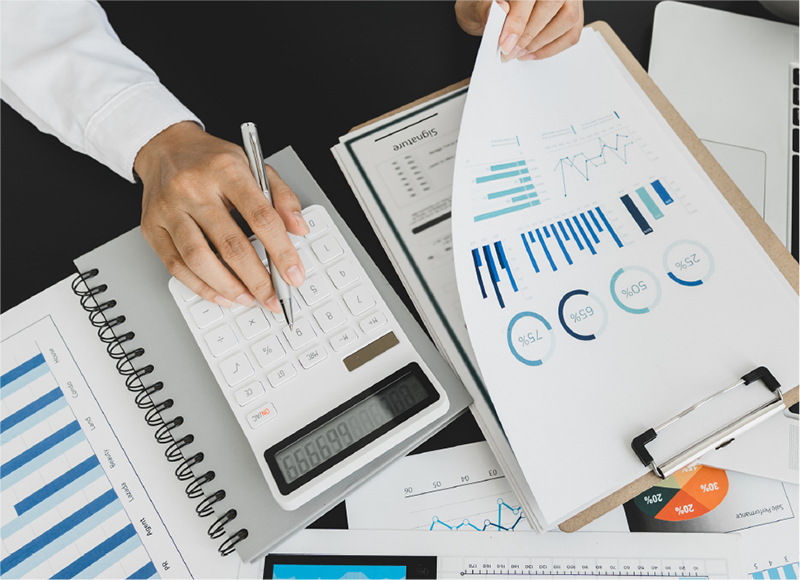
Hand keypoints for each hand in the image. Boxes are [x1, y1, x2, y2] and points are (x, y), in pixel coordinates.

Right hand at [135, 121, 307, 310]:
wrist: (164, 146)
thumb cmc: (211, 160)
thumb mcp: (254, 165)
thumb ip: (281, 196)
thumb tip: (299, 228)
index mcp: (227, 170)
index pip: (261, 217)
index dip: (281, 251)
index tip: (293, 275)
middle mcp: (194, 188)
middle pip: (231, 244)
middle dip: (257, 279)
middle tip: (274, 298)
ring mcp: (170, 209)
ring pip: (200, 259)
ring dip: (228, 287)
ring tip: (249, 299)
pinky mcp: (152, 227)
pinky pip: (175, 265)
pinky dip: (200, 286)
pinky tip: (220, 294)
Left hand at [455, 0, 583, 60]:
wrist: (490, 10)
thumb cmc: (486, 5)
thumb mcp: (477, 4)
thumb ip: (487, 6)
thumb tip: (502, 9)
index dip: (518, 22)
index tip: (505, 44)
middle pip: (552, 4)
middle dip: (529, 35)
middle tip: (510, 52)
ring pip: (567, 18)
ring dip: (542, 42)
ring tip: (520, 52)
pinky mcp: (573, 11)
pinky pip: (572, 32)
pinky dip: (552, 48)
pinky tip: (532, 53)